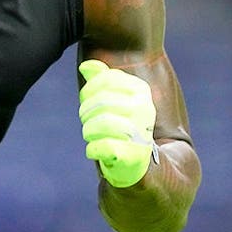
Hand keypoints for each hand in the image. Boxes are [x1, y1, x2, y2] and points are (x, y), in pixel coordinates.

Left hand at [78, 60, 157, 187]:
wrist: (141, 166)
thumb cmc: (122, 127)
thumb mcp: (113, 100)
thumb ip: (102, 81)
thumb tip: (86, 66)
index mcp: (142, 92)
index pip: (106, 79)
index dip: (89, 90)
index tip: (88, 101)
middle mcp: (145, 110)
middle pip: (100, 102)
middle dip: (87, 113)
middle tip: (89, 122)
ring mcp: (141, 133)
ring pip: (99, 124)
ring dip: (89, 132)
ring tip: (92, 136)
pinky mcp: (134, 156)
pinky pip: (102, 147)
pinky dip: (93, 150)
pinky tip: (94, 151)